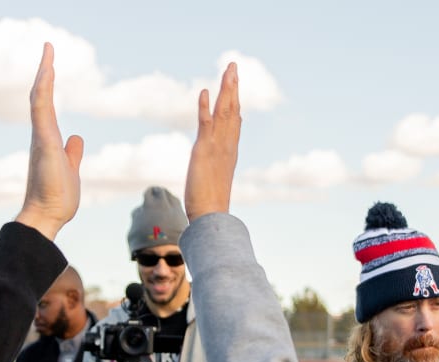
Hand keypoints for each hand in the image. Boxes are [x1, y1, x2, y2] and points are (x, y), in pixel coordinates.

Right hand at [15, 43, 83, 240]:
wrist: (46, 217)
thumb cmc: (57, 199)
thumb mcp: (70, 169)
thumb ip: (72, 153)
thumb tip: (76, 138)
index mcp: (48, 140)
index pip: (47, 106)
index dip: (48, 84)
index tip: (50, 65)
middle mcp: (41, 136)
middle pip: (41, 96)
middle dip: (45, 71)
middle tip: (48, 48)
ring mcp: (41, 139)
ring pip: (40, 100)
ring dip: (44, 74)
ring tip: (48, 52)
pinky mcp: (44, 144)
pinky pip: (42, 112)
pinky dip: (43, 91)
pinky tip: (46, 73)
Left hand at [184, 62, 239, 221]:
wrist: (211, 217)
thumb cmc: (211, 206)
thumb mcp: (214, 183)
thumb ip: (216, 174)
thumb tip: (217, 175)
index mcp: (229, 152)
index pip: (234, 122)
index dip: (235, 102)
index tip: (234, 85)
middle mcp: (226, 146)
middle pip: (232, 110)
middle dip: (233, 87)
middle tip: (233, 66)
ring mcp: (216, 147)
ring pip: (224, 112)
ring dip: (225, 89)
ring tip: (228, 70)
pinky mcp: (203, 151)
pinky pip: (205, 124)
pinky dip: (205, 107)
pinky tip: (204, 91)